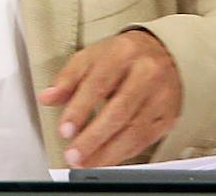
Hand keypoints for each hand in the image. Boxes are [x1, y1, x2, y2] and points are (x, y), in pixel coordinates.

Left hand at [38, 29, 181, 167]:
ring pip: (134, 130)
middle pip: (119, 111)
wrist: (162, 52)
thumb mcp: (91, 57)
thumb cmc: (122, 57)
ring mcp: (161, 96)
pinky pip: (145, 140)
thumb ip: (68, 78)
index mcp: (122, 53)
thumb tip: (47, 97)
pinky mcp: (168, 116)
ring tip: (85, 163)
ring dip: (107, 152)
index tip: (65, 130)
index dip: (80, 109)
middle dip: (93, 137)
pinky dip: (123, 154)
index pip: (98, 84)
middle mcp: (146, 74)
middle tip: (74, 155)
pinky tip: (106, 159)